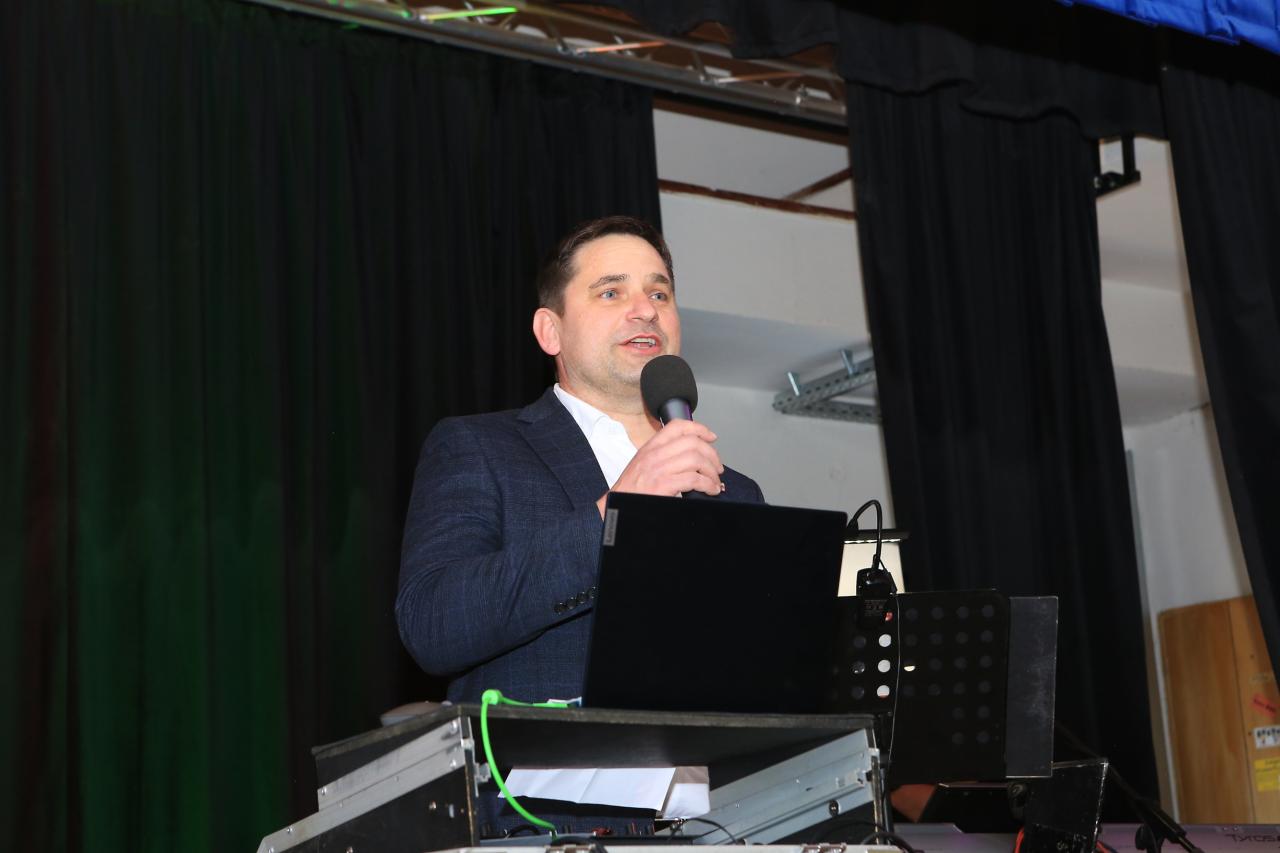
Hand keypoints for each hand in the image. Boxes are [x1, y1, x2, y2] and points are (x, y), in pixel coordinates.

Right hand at [596, 420, 723, 516]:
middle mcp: (655, 454)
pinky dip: (708, 485)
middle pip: (693, 443)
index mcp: (650, 446)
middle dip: (712, 455)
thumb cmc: (631, 489)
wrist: (617, 505)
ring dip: (711, 472)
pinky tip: (710, 490)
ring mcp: (659, 469)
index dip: (699, 428)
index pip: (678, 426)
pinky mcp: (663, 485)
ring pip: (696, 460)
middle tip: (717, 467)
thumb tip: (690, 456)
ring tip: (714, 482)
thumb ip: (663, 455)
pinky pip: (694, 479)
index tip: (711, 437)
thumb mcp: (643, 463)